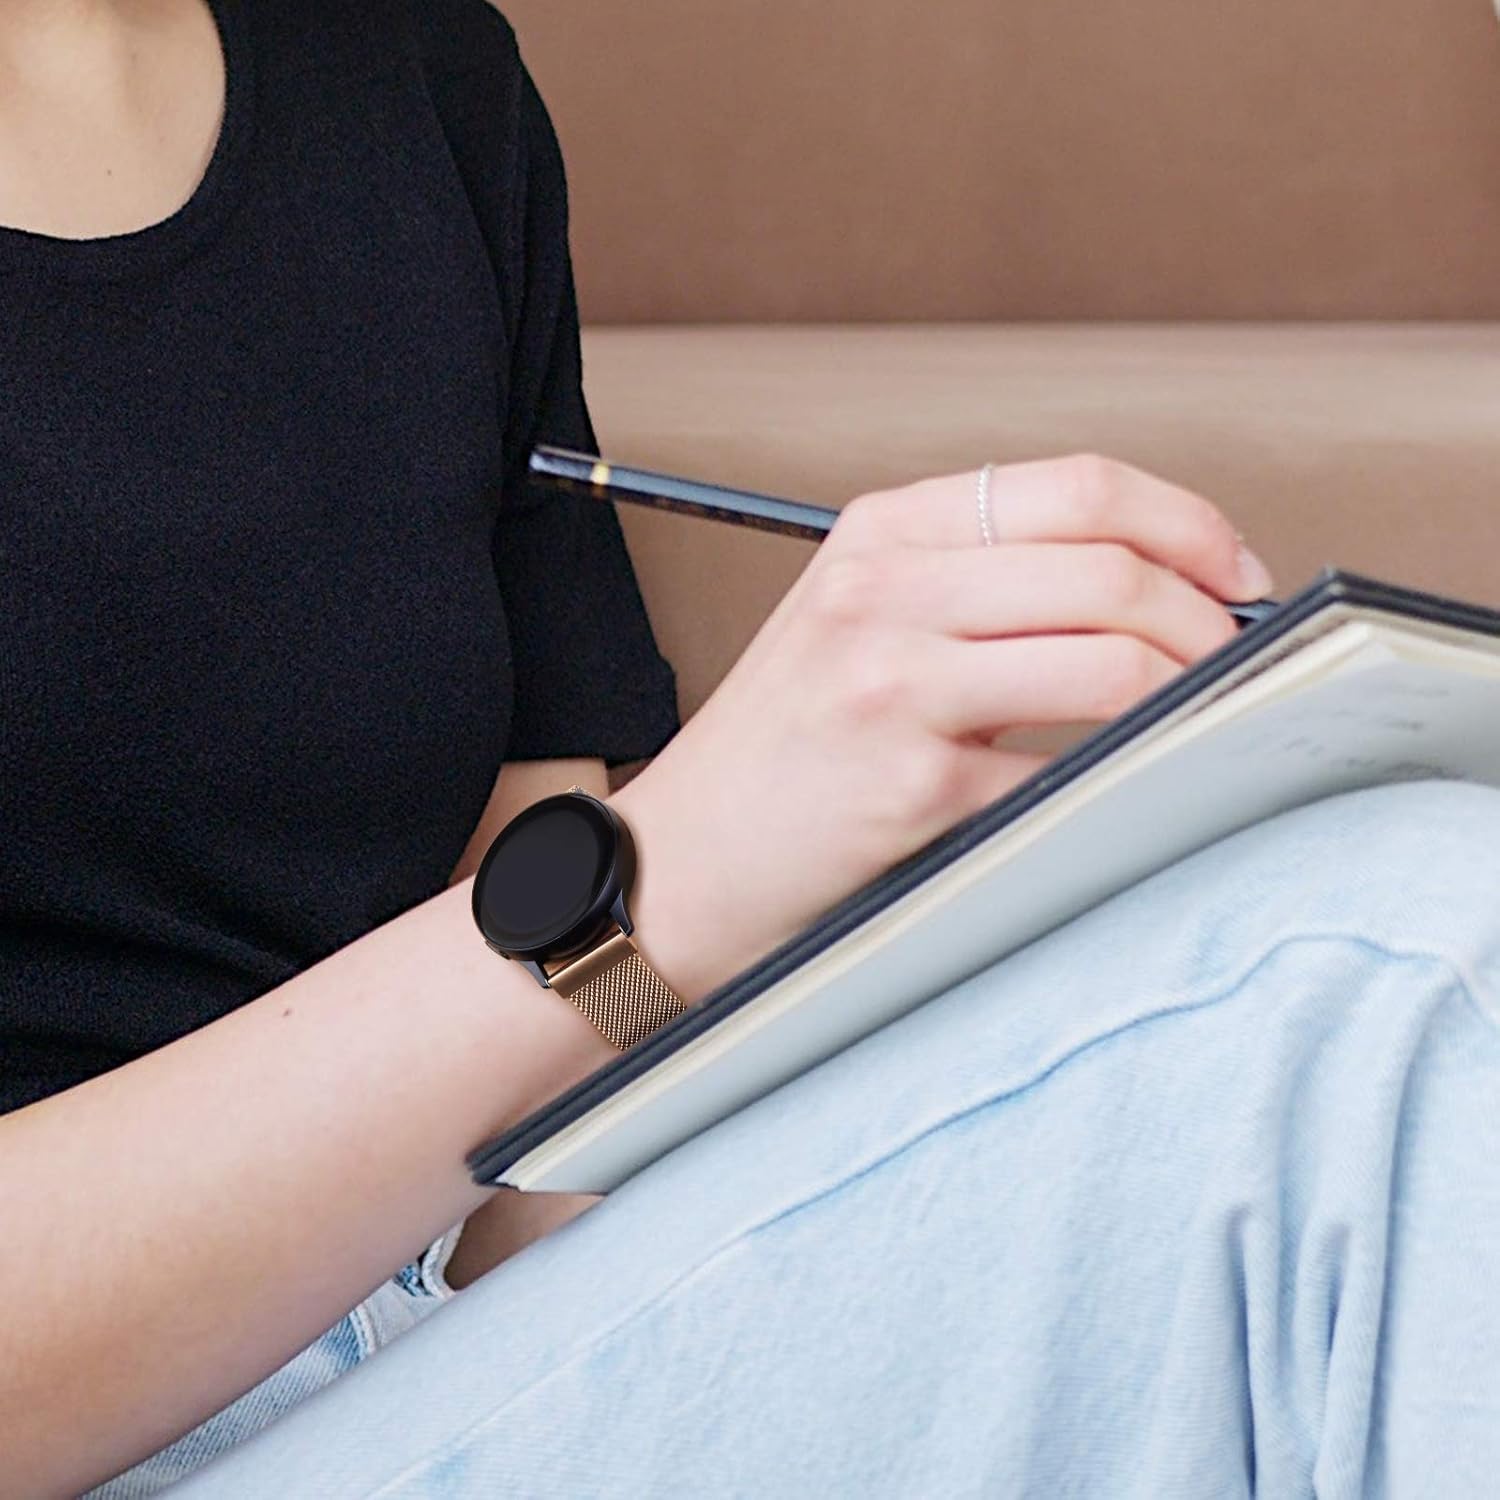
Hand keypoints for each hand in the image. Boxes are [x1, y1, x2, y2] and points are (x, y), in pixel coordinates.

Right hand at [612, 454, 1273, 1000]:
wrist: (676, 864)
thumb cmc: (779, 754)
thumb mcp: (856, 623)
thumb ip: (977, 587)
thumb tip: (1149, 591)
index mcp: (877, 534)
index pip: (1074, 486)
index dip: (1183, 523)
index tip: (1229, 574)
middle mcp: (882, 592)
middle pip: (1107, 565)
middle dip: (1207, 612)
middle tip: (1236, 652)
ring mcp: (893, 685)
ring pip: (1108, 656)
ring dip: (1189, 687)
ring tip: (1198, 712)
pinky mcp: (912, 784)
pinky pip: (1068, 765)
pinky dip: (1127, 769)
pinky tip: (1130, 779)